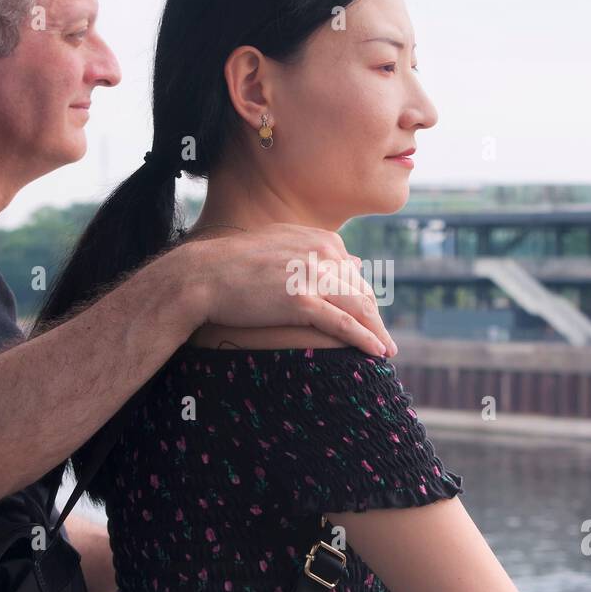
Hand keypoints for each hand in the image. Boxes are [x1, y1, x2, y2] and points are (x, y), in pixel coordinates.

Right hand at [184, 223, 396, 356]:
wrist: (203, 275)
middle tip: (384, 338)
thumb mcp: (280, 245)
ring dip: (378, 331)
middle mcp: (323, 253)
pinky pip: (343, 324)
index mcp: (321, 239)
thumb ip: (315, 251)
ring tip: (387, 350)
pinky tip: (377, 352)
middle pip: (361, 290)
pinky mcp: (301, 300)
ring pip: (358, 307)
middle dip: (374, 317)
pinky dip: (364, 339)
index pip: (354, 273)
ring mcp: (313, 276)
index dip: (364, 298)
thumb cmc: (234, 264)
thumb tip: (352, 260)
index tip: (370, 317)